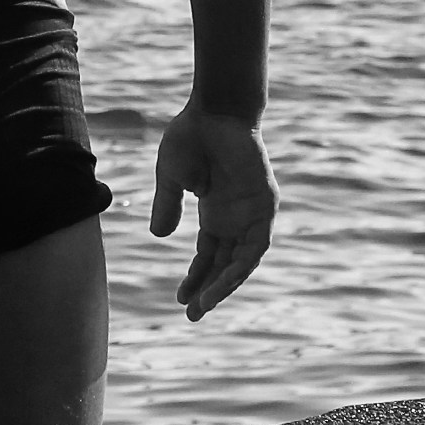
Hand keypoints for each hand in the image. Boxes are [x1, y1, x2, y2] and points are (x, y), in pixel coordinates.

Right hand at [151, 104, 275, 320]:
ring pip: (241, 261)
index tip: (181, 299)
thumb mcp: (171, 177)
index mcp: (216, 212)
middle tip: (192, 315)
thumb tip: (160, 237)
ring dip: (224, 285)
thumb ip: (167, 206)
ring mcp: (253, 214)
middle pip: (226, 264)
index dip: (196, 277)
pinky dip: (240, 265)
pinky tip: (223, 282)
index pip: (210, 255)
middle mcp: (237, 218)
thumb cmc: (192, 136)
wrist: (216, 110)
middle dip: (209, 290)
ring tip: (203, 305)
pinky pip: (255, 245)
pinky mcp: (264, 206)